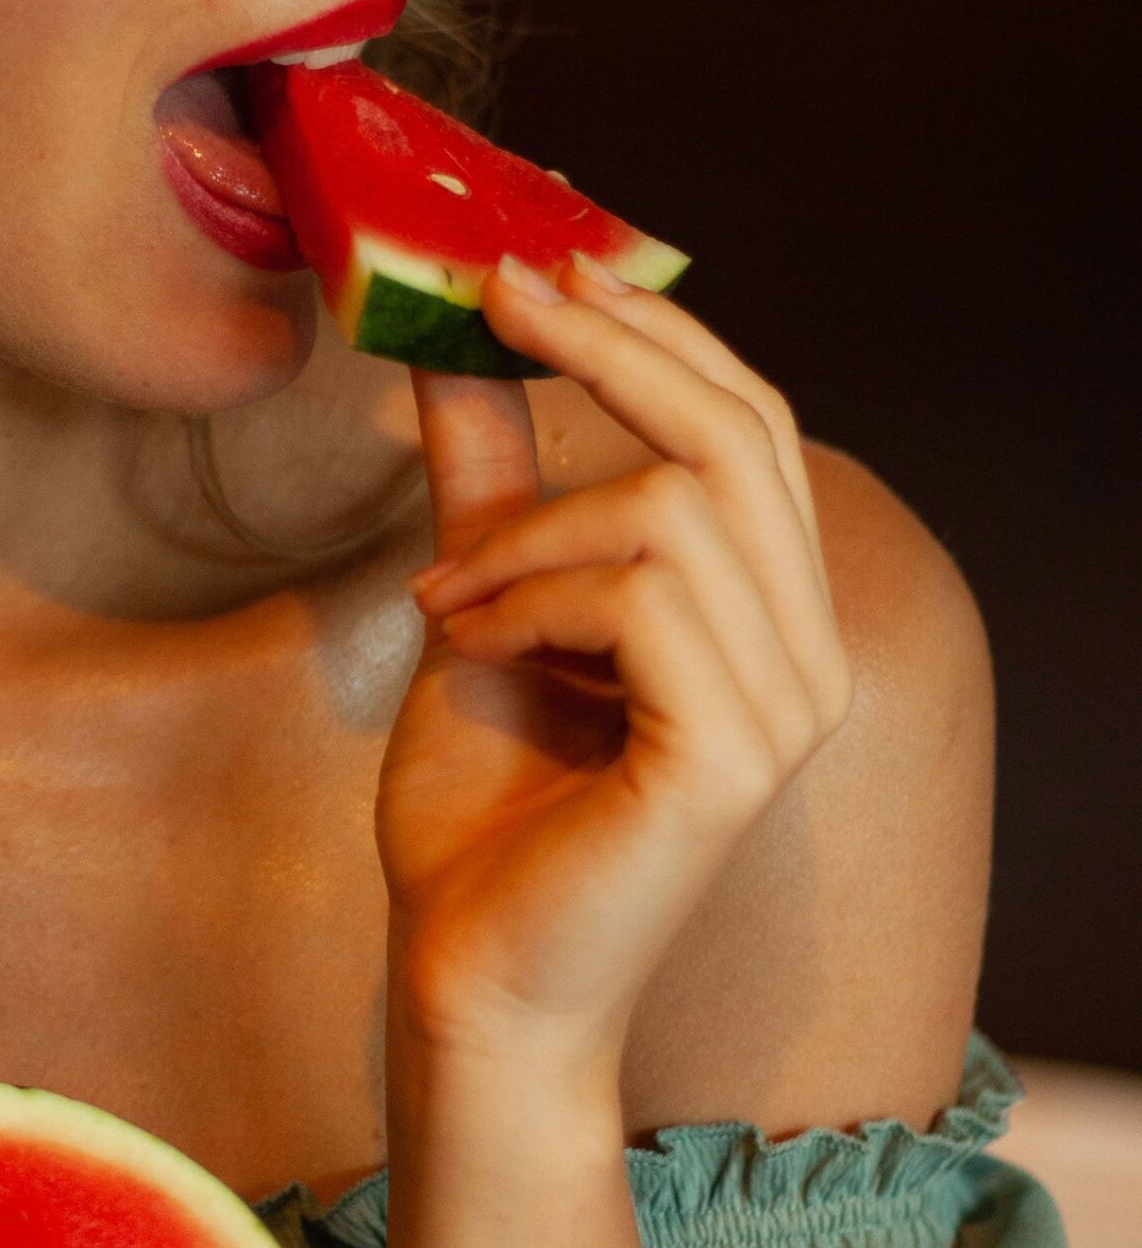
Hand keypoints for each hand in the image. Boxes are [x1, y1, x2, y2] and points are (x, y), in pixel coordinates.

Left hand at [375, 254, 852, 1088]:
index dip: (654, 332)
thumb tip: (457, 355)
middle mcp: (804, 657)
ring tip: (444, 601)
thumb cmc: (477, 825)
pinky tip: (467, 644)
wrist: (465, 980)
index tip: (536, 267)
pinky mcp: (733, 756)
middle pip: (744, 435)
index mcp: (764, 620)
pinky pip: (643, 597)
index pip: (749, 431)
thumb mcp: (481, 616)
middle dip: (615, 347)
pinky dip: (531, 598)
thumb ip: (491, 494)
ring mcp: (784, 709)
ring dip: (527, 533)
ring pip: (675, 509)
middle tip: (495, 299)